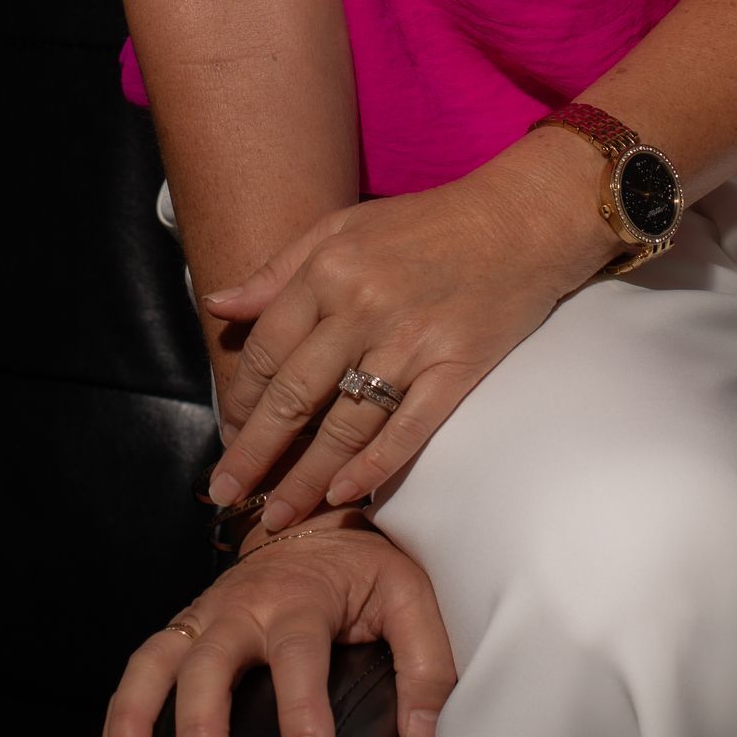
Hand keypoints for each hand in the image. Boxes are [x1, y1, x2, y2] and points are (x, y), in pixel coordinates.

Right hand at [100, 512, 455, 736]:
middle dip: (203, 724)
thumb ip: (426, 664)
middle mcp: (243, 606)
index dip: (303, 707)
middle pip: (211, 660)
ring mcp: (205, 617)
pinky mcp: (184, 631)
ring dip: (138, 718)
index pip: (299, 653)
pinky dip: (121, 716)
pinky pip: (140, 670)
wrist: (311, 511)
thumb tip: (426, 735)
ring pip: (158, 662)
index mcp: (302, 597)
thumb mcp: (409, 595)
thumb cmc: (363, 563)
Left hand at [199, 137, 619, 530]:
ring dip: (305, 477)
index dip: (240, 398)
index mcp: (329, 269)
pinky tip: (342, 497)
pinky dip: (373, 467)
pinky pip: (407, 430)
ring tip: (277, 515)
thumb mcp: (341, 228)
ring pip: (344, 425)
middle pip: (295, 395)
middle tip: (226, 493)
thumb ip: (278, 270)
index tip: (225, 435)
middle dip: (255, 452)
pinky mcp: (455, 369)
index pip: (269, 349)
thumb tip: (217, 305)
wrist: (518, 220)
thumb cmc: (424, 223)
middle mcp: (363, 306)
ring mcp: (412, 342)